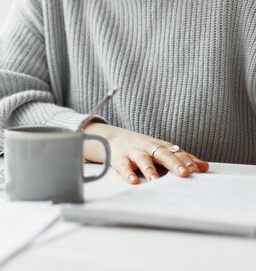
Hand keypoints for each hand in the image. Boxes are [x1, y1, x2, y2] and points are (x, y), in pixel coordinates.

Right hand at [83, 122, 209, 183]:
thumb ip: (182, 158)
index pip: (176, 152)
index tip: (197, 170)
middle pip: (162, 154)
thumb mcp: (162, 150)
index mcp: (161, 146)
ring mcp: (133, 152)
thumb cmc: (143, 147)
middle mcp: (148, 148)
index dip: (186, 161)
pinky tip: (133, 181)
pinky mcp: (119, 159)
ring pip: (142, 159)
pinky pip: (123, 166)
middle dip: (173, 163)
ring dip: (150, 169)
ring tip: (156, 180)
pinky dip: (128, 173)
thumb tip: (205, 167)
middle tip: (184, 174)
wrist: (113, 138)